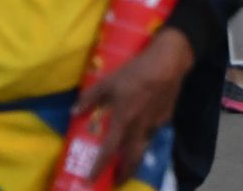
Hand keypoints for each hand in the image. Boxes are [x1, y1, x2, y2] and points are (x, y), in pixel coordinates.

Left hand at [73, 28, 194, 180]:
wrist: (168, 63)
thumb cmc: (136, 72)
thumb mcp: (108, 81)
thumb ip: (90, 97)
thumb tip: (75, 112)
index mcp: (123, 120)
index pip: (109, 151)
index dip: (99, 167)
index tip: (90, 180)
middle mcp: (139, 128)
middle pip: (131, 159)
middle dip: (123, 173)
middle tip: (116, 180)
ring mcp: (154, 124)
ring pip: (143, 148)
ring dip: (135, 160)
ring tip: (128, 163)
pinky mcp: (165, 117)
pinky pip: (153, 132)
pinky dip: (145, 138)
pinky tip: (143, 131)